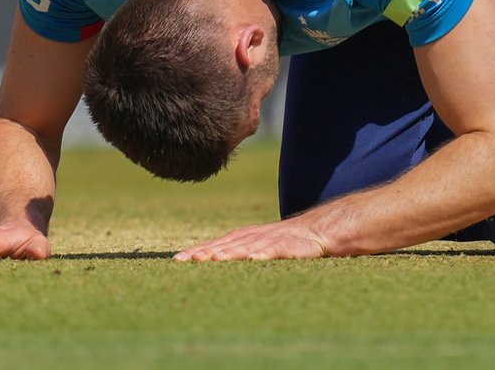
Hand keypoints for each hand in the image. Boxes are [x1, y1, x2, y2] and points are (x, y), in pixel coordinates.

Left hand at [174, 220, 328, 261]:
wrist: (317, 231)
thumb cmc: (282, 242)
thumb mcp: (256, 246)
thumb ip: (235, 252)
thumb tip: (207, 262)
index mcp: (242, 238)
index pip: (215, 245)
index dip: (197, 251)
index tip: (177, 261)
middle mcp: (253, 237)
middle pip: (226, 245)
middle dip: (207, 252)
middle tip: (188, 260)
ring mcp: (271, 240)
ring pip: (248, 247)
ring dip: (231, 253)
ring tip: (215, 259)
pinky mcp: (291, 246)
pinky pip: (276, 249)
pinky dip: (265, 253)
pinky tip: (255, 258)